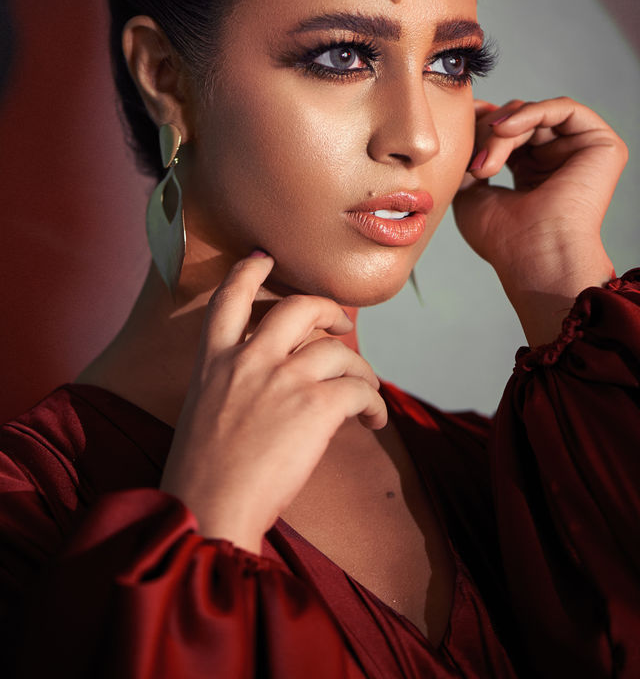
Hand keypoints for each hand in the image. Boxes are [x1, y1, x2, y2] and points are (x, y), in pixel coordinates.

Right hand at [160, 253, 386, 552]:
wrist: (207, 511)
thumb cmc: (202, 478)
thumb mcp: (203, 412)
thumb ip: (235, 384)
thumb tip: (283, 379)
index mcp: (212, 361)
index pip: (228, 298)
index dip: (248, 272)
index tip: (263, 257)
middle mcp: (247, 360)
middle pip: (298, 307)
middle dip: (329, 309)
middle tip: (343, 325)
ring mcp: (281, 379)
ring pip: (338, 351)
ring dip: (360, 371)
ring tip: (366, 395)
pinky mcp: (313, 406)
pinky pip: (359, 390)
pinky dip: (374, 404)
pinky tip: (373, 420)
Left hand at [453, 97, 627, 342]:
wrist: (533, 257)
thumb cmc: (503, 239)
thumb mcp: (469, 192)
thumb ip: (469, 158)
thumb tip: (465, 127)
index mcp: (530, 172)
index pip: (505, 132)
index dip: (479, 124)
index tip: (456, 130)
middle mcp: (556, 160)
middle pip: (517, 120)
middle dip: (486, 132)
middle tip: (472, 163)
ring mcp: (579, 152)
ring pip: (534, 116)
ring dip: (502, 131)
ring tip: (486, 163)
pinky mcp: (601, 145)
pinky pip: (564, 108)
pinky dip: (530, 113)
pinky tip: (504, 129)